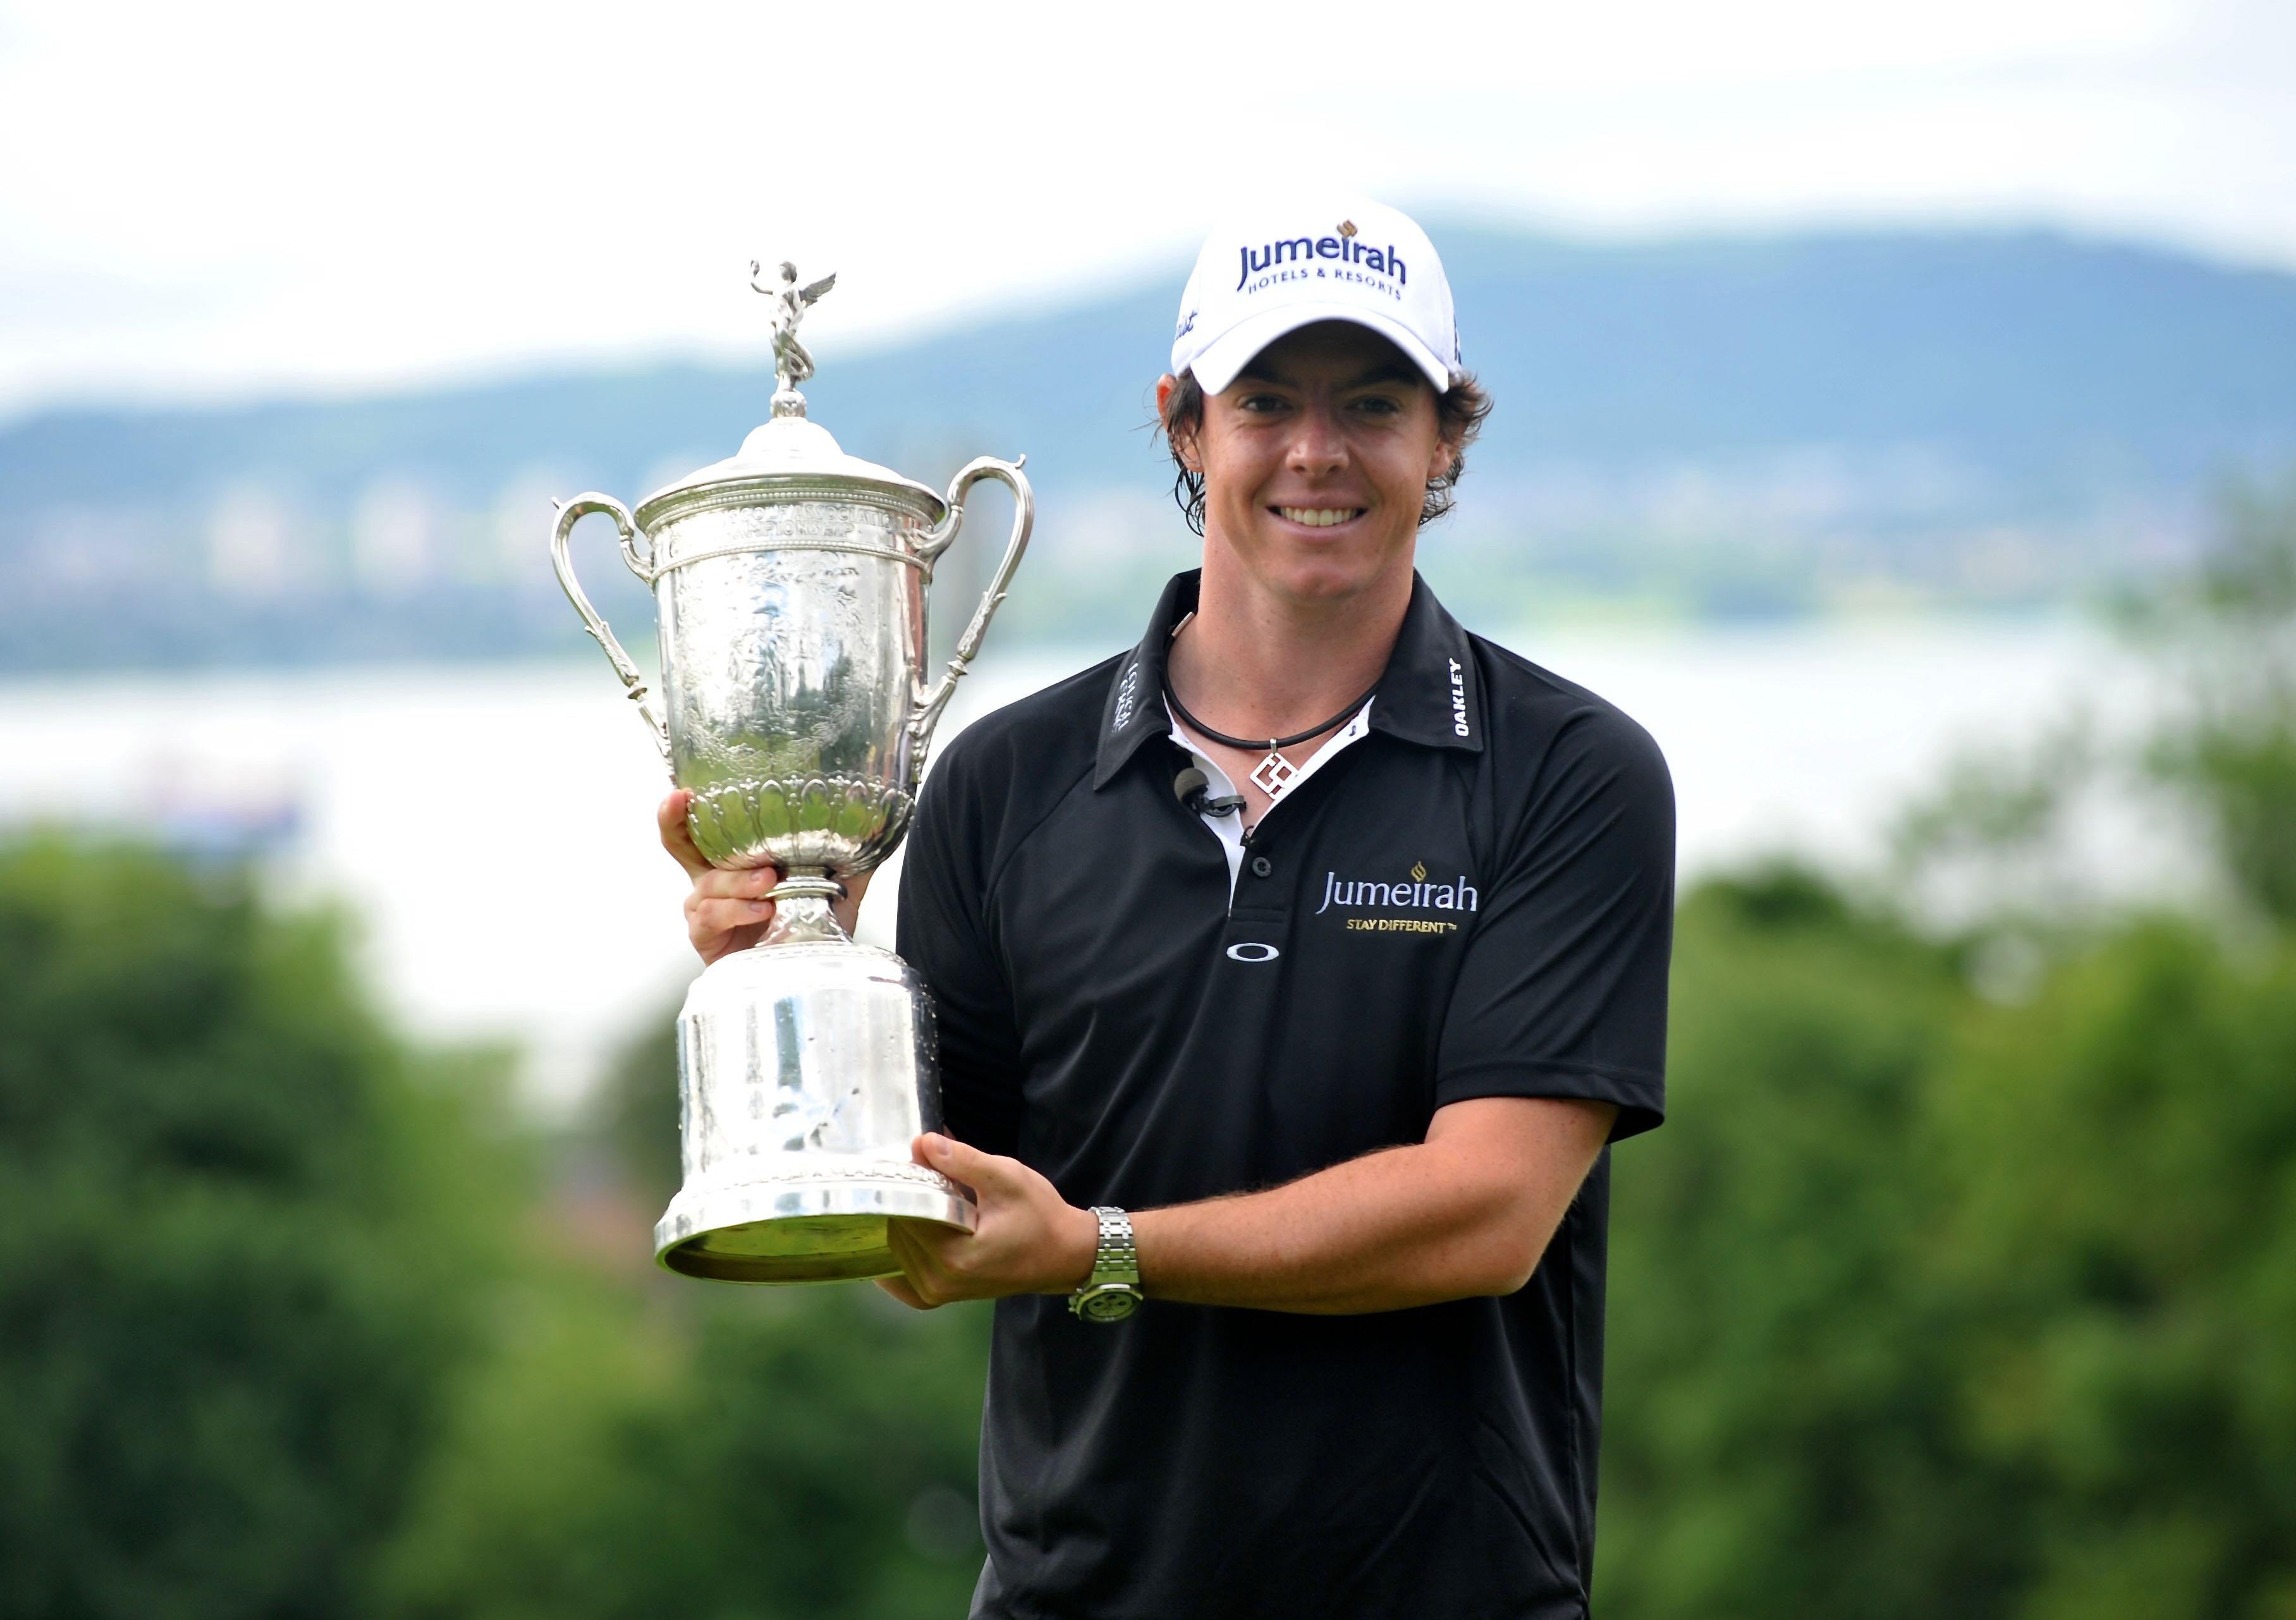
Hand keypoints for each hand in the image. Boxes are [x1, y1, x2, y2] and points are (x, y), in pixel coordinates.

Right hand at [659, 789, 868, 963]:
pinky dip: (738, 911)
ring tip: (769, 881)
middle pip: (677, 843)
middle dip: (673, 820)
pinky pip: (713, 917)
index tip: (686, 788)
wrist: (805, 975)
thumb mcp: (833, 887)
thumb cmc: (808, 928)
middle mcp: (712, 881)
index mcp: (735, 861)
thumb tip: (875, 822)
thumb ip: (848, 858)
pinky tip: (761, 911)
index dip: (686, 805)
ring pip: (710, 884)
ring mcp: (705, 909)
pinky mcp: (706, 939)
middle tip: (684, 801)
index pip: (703, 826)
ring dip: (739, 880)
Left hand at [875, 1134, 1100, 1309]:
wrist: (1061, 1255)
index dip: (909, 1182)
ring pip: (894, 1246)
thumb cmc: (1040, 1216)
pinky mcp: (933, 1297)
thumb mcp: (1007, 1178)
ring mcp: (934, 1294)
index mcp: (954, 1257)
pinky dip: (901, 1244)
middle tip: (930, 1175)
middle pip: (896, 1229)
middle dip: (906, 1199)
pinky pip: (898, 1269)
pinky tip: (913, 1225)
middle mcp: (938, 1281)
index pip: (906, 1213)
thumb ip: (963, 1160)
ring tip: (935, 1199)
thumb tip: (922, 1143)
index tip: (921, 1161)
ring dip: (905, 1219)